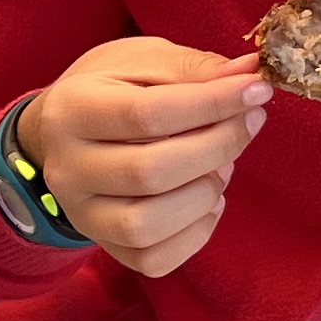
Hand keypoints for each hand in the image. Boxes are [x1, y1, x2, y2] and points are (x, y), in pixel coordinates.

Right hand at [14, 39, 275, 279]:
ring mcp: (81, 213)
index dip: (212, 104)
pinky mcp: (102, 243)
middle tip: (250, 123)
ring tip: (221, 165)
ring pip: (146, 225)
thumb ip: (194, 69)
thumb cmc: (111, 89)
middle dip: (217, 147)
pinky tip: (206, 201)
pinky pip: (153, 259)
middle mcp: (67, 168)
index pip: (147, 114)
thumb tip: (249, 74)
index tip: (256, 91)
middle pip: (148, 173)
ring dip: (203, 195)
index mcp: (71, 109)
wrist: (64, 131)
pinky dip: (195, 234)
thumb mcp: (143, 60)